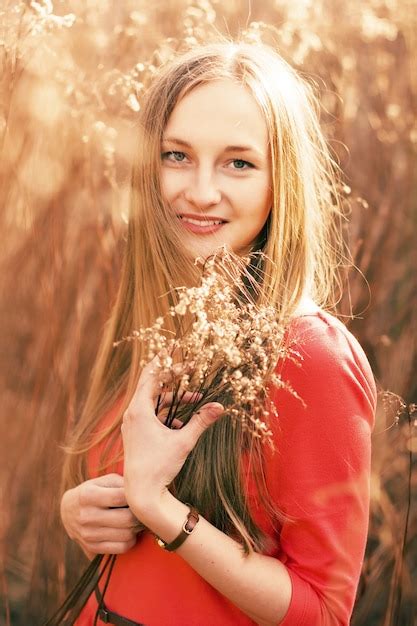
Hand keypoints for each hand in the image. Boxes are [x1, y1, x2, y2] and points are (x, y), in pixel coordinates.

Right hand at [60, 473, 142, 557]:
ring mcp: (88, 534)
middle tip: (144, 510)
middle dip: (140, 515)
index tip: (141, 495)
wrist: (68, 511)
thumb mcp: (103, 481)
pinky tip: (129, 531)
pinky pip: (122, 548)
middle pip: (127, 519)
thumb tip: (143, 491)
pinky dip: (131, 540)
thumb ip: (122, 483)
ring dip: (137, 528)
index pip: (122, 497)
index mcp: (89, 495)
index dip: (136, 496)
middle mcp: (86, 516)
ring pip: (127, 535)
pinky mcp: (92, 548)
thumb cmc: (93, 491)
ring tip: (137, 520)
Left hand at [121, 358, 223, 520]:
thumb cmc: (159, 467)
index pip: (153, 375)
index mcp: (139, 409)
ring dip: (173, 398)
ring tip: (195, 400)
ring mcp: (132, 423)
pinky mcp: (135, 432)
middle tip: (190, 368)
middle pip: (152, 384)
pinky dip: (166, 413)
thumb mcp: (183, 442)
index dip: (169, 363)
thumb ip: (201, 421)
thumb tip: (220, 407)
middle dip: (173, 377)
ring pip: (153, 400)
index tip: (182, 354)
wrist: (141, 494)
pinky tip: (182, 424)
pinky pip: (151, 414)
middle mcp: (132, 413)